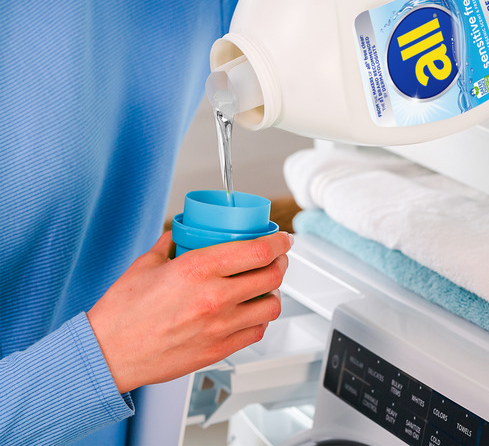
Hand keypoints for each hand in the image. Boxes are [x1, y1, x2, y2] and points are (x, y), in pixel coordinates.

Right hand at [87, 231, 291, 393]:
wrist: (107, 355)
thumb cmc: (122, 313)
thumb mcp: (147, 264)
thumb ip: (170, 243)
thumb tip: (183, 232)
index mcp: (198, 269)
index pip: (257, 250)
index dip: (279, 242)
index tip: (282, 239)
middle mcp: (214, 297)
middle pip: (271, 275)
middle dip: (281, 262)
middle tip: (276, 258)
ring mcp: (219, 327)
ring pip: (270, 306)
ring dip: (273, 292)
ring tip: (265, 285)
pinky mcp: (217, 350)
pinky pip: (256, 332)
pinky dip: (260, 318)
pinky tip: (251, 311)